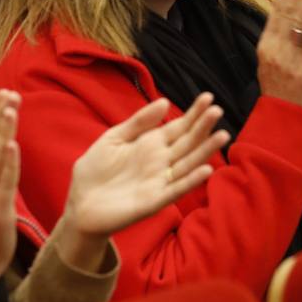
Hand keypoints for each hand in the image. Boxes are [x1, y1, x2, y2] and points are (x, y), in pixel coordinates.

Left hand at [57, 93, 228, 267]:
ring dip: (205, 151)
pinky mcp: (154, 200)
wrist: (79, 204)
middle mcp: (161, 161)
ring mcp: (160, 180)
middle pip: (188, 142)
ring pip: (188, 163)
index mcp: (151, 144)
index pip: (179, 126)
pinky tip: (206, 169)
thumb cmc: (94, 172)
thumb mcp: (113, 139)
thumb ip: (138, 122)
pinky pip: (176, 189)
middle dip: (203, 126)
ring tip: (222, 135)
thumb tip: (165, 101)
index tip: (208, 97)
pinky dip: (191, 180)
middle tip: (217, 110)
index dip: (194, 113)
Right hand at [256, 0, 301, 113]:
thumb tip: (289, 11)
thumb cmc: (281, 91)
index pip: (277, 12)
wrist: (285, 123)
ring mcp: (288, 63)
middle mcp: (274, 52)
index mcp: (266, 47)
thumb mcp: (273, 62)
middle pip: (286, 14)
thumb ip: (281, 38)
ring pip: (297, 26)